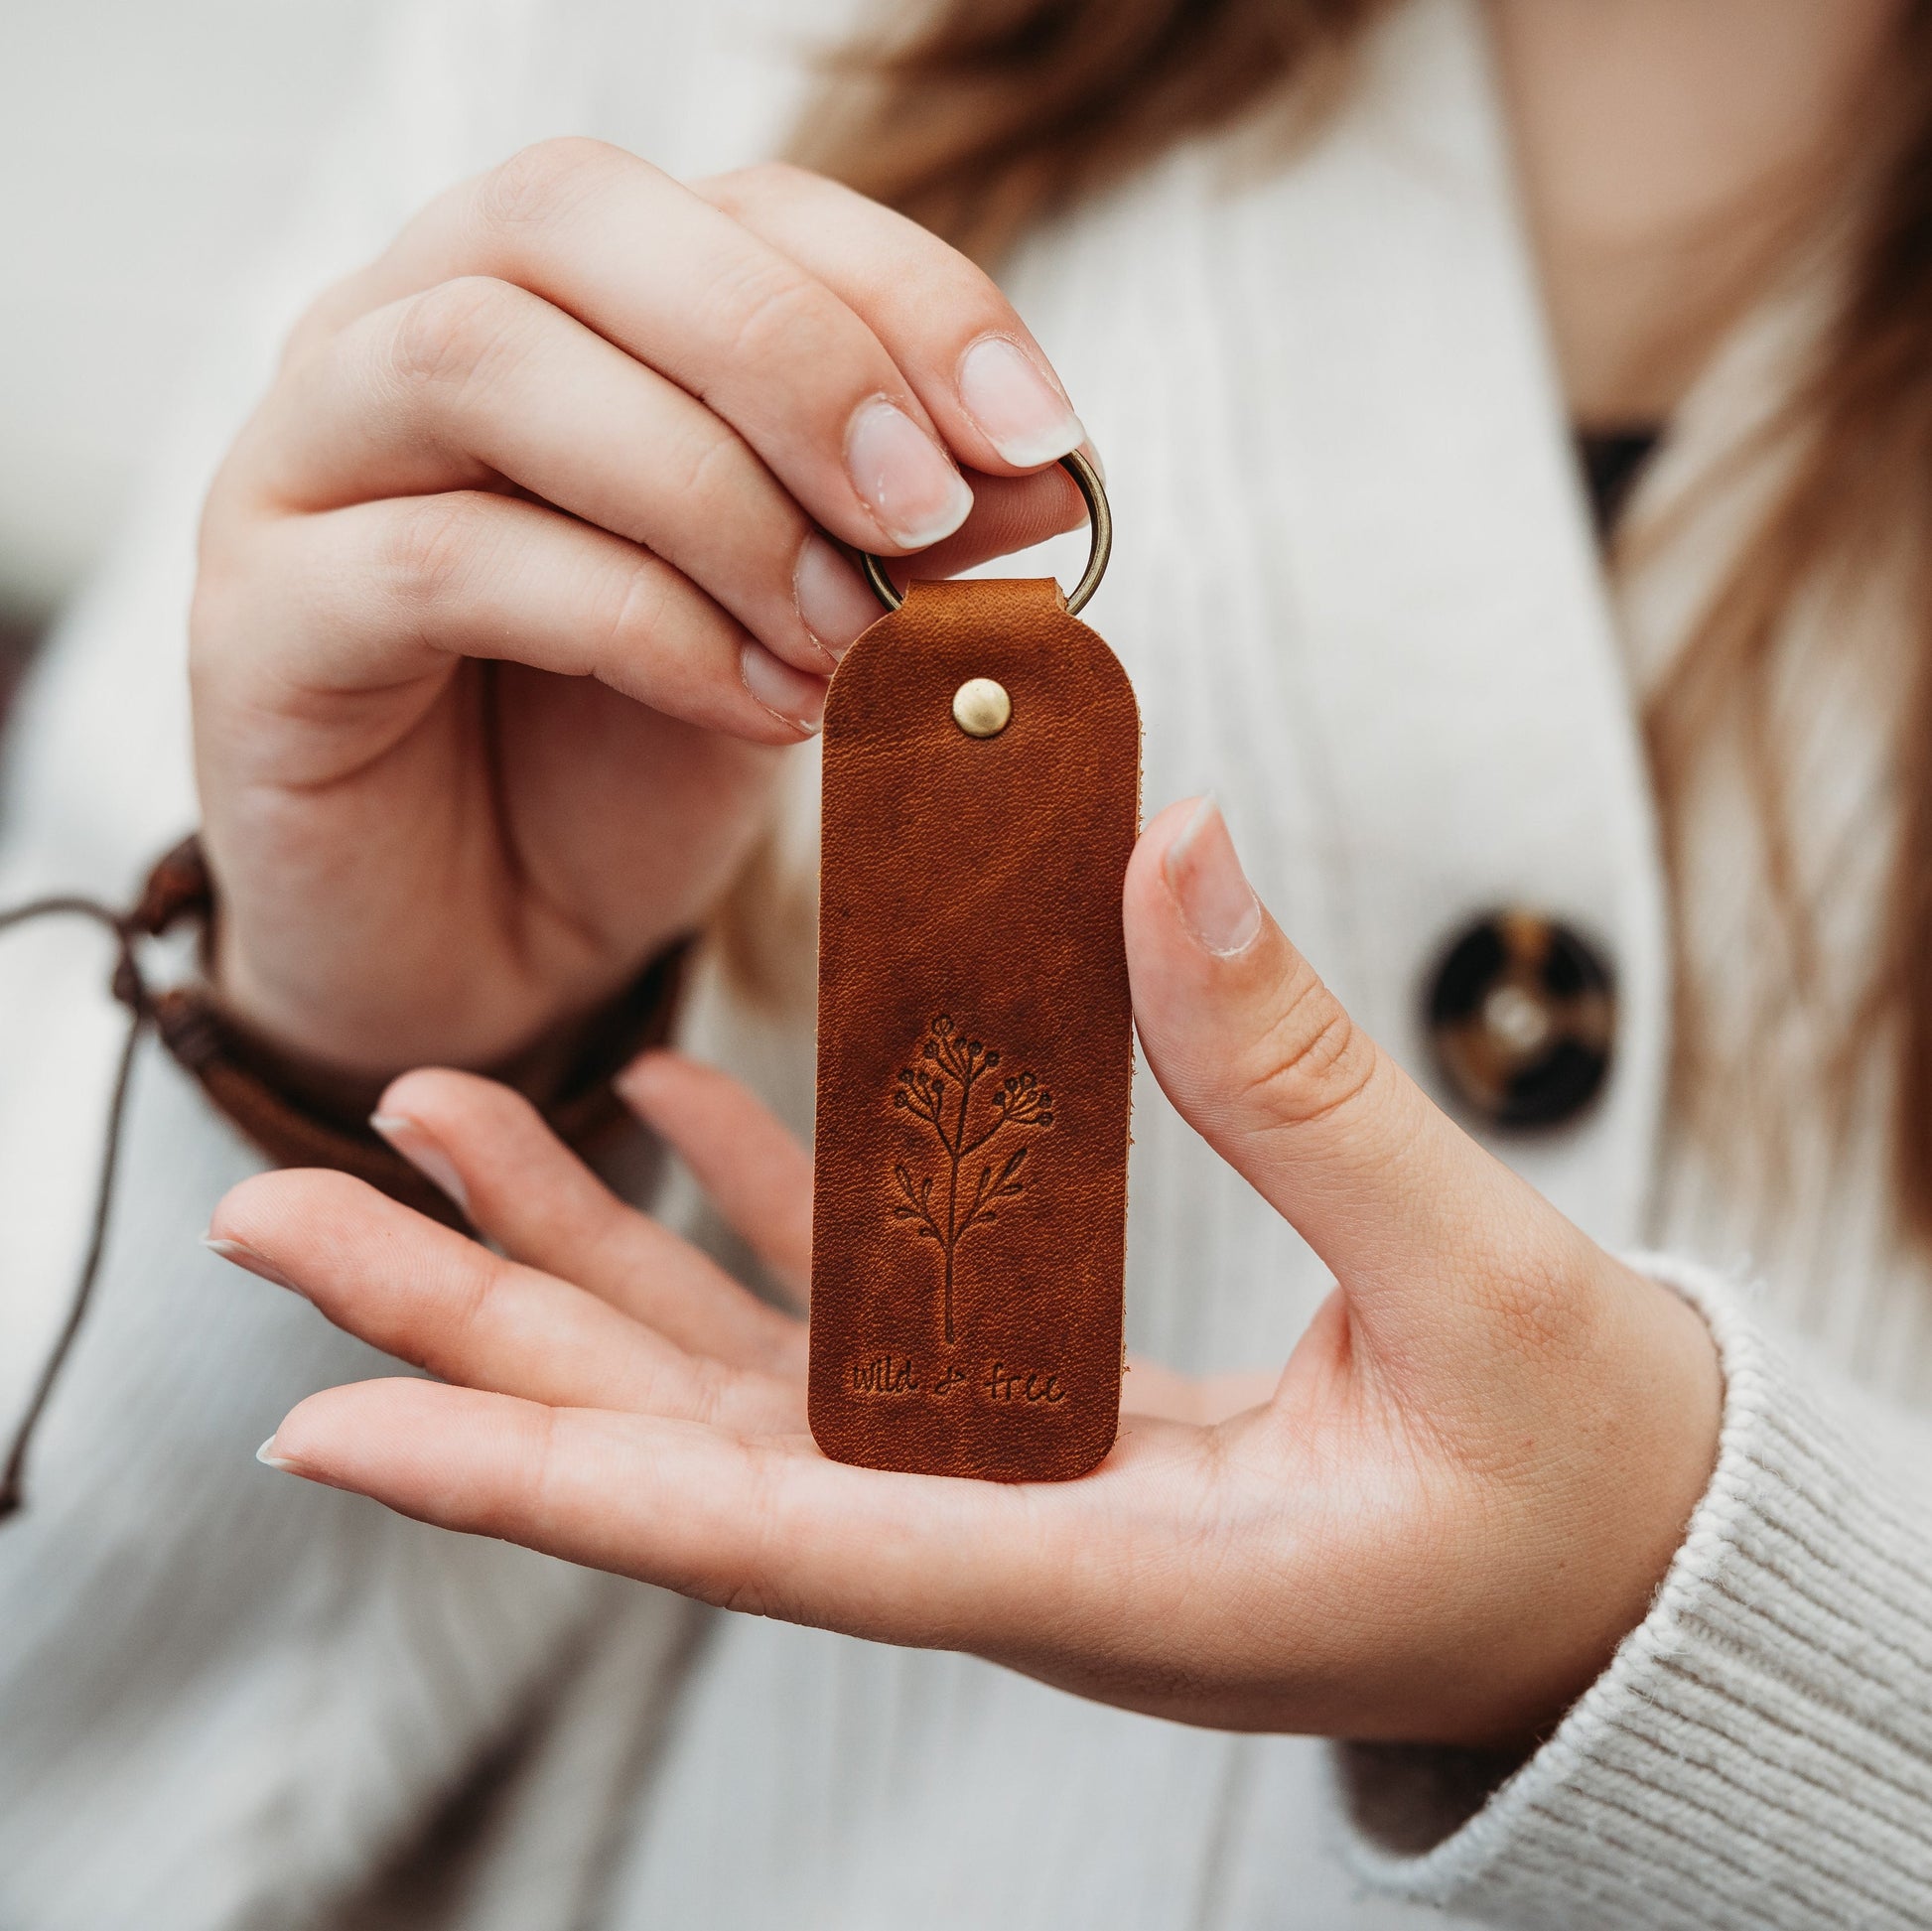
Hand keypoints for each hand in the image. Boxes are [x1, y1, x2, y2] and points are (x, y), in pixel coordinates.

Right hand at [192, 144, 1089, 1075]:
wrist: (483, 944)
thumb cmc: (632, 768)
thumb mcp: (799, 633)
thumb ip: (894, 544)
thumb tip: (1045, 480)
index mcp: (561, 305)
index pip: (733, 204)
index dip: (903, 294)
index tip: (1038, 436)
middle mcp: (402, 330)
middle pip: (573, 214)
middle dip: (791, 356)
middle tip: (924, 513)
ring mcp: (308, 461)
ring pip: (485, 361)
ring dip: (712, 496)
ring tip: (847, 641)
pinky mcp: (260, 616)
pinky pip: (445, 562)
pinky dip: (641, 625)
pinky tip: (759, 712)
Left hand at [208, 798, 1720, 1744]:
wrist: (1619, 1560)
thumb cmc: (1574, 1480)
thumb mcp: (1478, 1289)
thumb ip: (1307, 1087)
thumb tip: (1168, 865)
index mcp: (1089, 1566)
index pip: (767, 1537)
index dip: (546, 1486)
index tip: (339, 1424)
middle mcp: (998, 1531)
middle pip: (680, 1448)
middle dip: (476, 1335)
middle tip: (277, 1228)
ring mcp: (1004, 1468)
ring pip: (737, 1371)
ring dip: (576, 1256)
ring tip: (423, 1127)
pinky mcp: (1039, 1408)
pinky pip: (855, 1311)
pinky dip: (752, 1208)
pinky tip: (667, 1113)